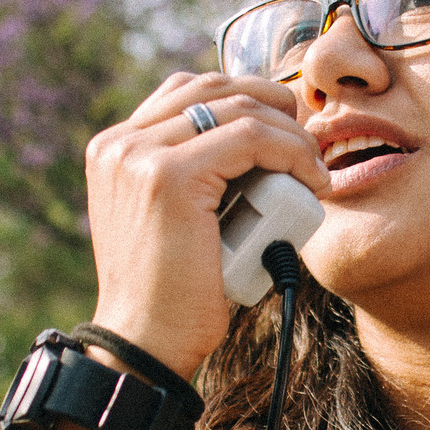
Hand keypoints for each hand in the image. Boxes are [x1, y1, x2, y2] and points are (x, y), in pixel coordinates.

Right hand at [83, 71, 327, 379]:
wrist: (148, 343)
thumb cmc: (174, 293)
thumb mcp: (177, 219)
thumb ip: (196, 176)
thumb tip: (256, 147)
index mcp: (115, 148)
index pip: (189, 92)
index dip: (246, 100)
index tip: (285, 131)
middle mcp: (119, 143)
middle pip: (213, 86)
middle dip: (271, 103)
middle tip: (307, 141)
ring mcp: (139, 155)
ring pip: (238, 109)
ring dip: (289, 132)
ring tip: (314, 168)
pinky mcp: (169, 176)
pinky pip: (251, 138)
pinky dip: (292, 152)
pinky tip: (312, 177)